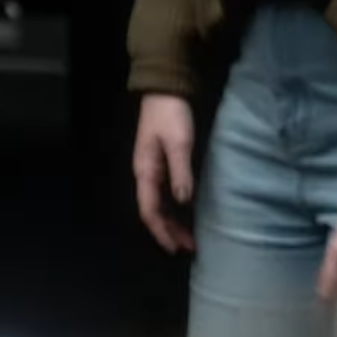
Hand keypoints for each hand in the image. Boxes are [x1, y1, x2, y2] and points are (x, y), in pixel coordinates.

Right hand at [133, 94, 196, 252]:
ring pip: (161, 203)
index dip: (163, 232)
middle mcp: (146, 174)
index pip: (150, 211)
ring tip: (191, 236)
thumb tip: (184, 201)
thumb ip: (180, 171)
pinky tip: (189, 211)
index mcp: (145, 172)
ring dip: (174, 221)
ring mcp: (154, 168)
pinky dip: (177, 206)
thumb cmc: (171, 115)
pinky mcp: (164, 161)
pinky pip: (167, 192)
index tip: (177, 248)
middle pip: (154, 211)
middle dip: (170, 231)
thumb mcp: (178, 142)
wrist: (166, 88)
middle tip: (190, 247)